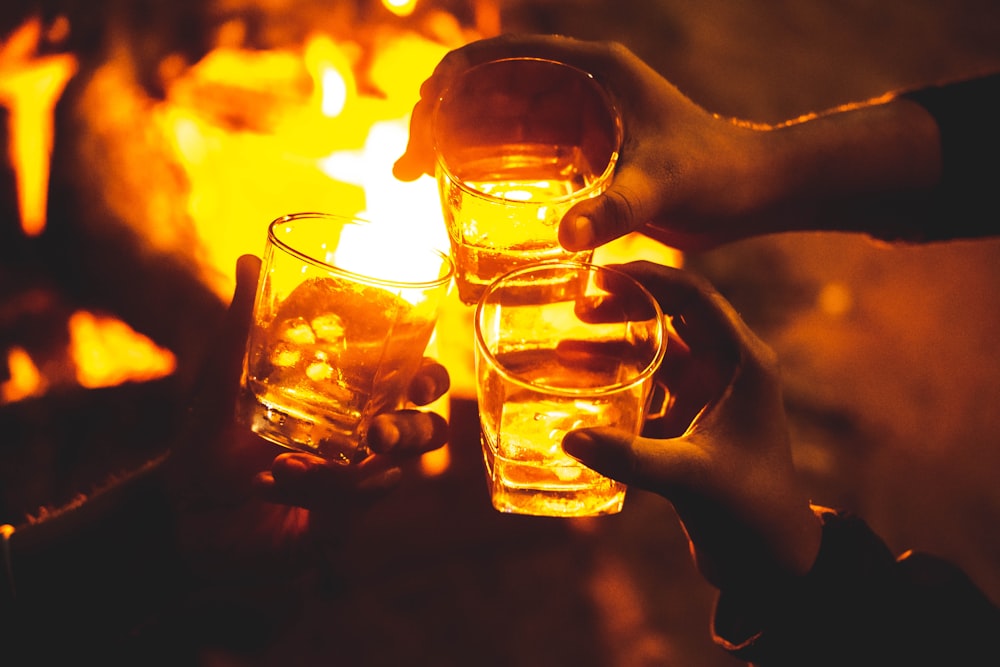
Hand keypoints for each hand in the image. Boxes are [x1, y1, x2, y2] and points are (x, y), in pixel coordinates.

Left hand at [164, 254, 450, 580]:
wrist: (177, 508)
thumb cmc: (206, 439)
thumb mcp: (223, 379)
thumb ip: (241, 324)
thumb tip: (249, 257)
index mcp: (350, 400)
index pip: (411, 385)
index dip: (430, 379)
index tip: (420, 378)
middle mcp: (361, 442)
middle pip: (425, 432)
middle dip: (414, 431)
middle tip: (378, 432)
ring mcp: (352, 485)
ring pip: (392, 475)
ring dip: (354, 470)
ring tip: (301, 461)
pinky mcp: (336, 526)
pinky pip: (351, 509)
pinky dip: (316, 491)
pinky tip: (275, 480)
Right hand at [394, 34, 770, 252]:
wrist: (751, 190)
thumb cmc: (719, 174)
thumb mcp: (668, 184)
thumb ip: (619, 206)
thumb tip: (567, 237)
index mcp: (590, 70)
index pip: (498, 58)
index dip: (449, 82)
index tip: (422, 126)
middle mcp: (574, 87)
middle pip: (483, 89)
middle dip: (436, 118)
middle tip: (407, 171)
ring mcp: (573, 120)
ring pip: (492, 121)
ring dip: (450, 143)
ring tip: (412, 181)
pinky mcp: (577, 154)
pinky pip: (514, 154)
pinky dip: (480, 169)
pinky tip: (455, 200)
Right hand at [562, 261, 821, 593]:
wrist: (768, 557)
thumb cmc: (750, 511)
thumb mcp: (692, 479)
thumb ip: (632, 458)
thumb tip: (569, 438)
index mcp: (744, 363)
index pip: (694, 298)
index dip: (648, 277)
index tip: (600, 270)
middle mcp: (727, 368)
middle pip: (671, 314)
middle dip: (624, 303)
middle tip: (576, 300)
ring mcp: (708, 393)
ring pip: (655, 349)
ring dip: (614, 341)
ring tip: (564, 337)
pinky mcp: (689, 418)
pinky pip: (647, 383)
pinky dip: (614, 377)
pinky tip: (576, 378)